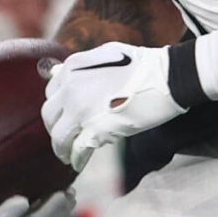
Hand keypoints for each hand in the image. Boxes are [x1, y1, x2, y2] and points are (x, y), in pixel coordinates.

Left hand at [41, 43, 186, 172]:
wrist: (167, 77)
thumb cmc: (144, 65)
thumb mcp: (107, 53)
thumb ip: (83, 66)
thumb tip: (62, 74)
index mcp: (72, 69)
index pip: (51, 93)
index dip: (58, 107)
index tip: (64, 116)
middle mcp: (70, 89)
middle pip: (49, 117)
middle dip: (56, 128)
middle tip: (64, 137)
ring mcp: (81, 111)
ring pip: (59, 137)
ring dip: (61, 148)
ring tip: (67, 155)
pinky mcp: (96, 130)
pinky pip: (78, 150)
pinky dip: (76, 159)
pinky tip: (78, 163)